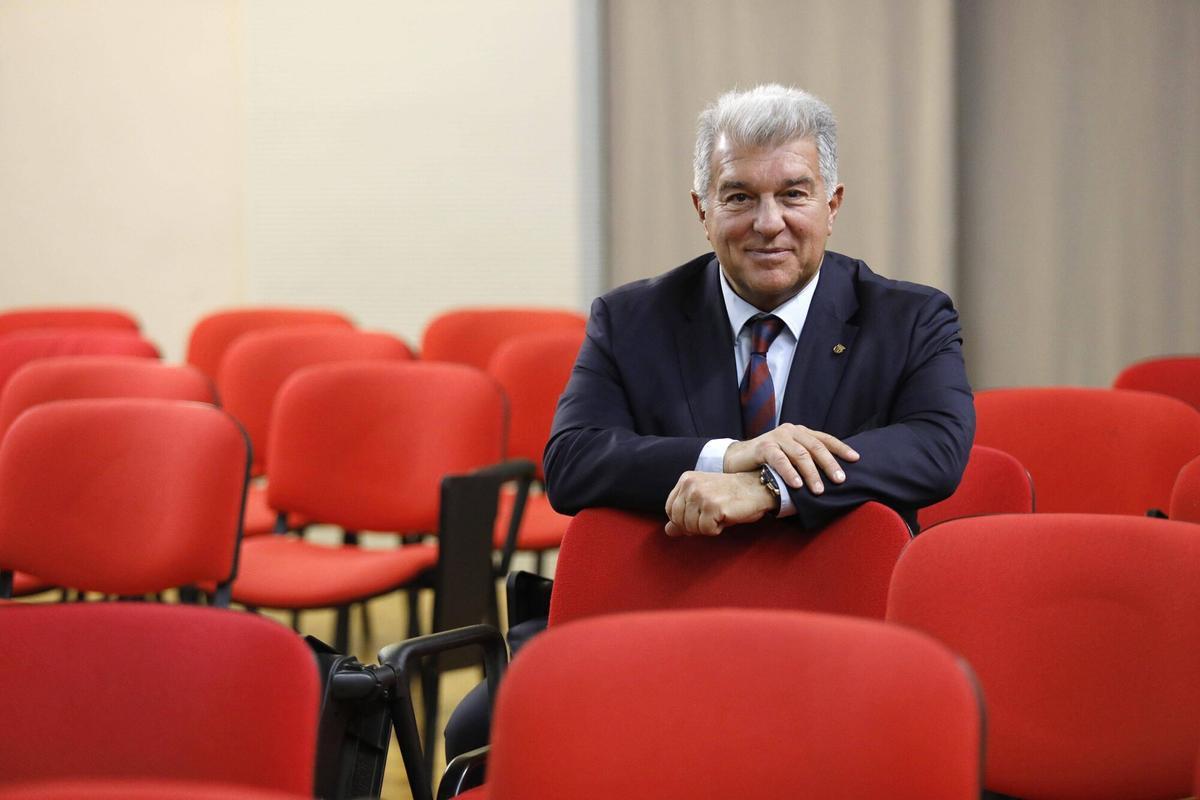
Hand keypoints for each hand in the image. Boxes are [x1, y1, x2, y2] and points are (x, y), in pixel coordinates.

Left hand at [664, 470, 775, 536]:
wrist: (758, 488)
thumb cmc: (732, 496)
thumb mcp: (705, 502)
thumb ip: (685, 514)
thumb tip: (668, 531)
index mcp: (686, 480)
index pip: (670, 510)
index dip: (683, 520)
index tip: (700, 517)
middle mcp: (690, 484)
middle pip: (678, 520)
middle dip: (694, 526)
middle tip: (712, 518)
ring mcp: (701, 494)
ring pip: (691, 527)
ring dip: (707, 528)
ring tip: (720, 515)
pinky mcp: (712, 506)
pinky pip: (706, 530)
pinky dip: (717, 529)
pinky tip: (726, 517)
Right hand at [723, 423, 858, 494]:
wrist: (737, 459)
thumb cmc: (768, 462)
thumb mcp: (790, 457)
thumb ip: (807, 460)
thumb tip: (831, 476)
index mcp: (800, 432)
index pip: (825, 439)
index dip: (841, 448)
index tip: (856, 459)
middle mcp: (791, 431)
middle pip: (815, 446)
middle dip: (829, 464)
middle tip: (840, 480)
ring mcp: (777, 437)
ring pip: (800, 454)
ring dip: (811, 473)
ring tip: (818, 489)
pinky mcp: (764, 446)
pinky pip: (780, 459)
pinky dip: (789, 473)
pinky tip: (796, 485)